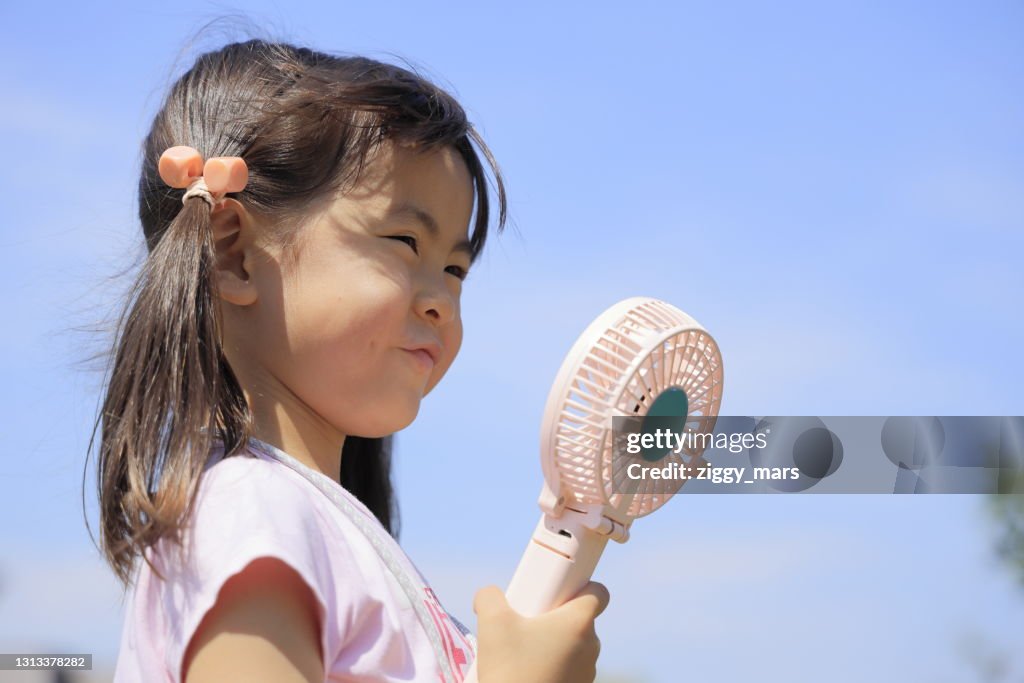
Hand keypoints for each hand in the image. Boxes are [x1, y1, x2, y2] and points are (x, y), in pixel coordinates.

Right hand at [472, 581, 609, 682]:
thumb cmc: (510, 670)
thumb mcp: (491, 622)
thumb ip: (490, 596)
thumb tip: (489, 596)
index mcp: (579, 622)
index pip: (599, 593)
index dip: (581, 586)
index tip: (557, 592)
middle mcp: (591, 646)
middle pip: (581, 619)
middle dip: (557, 616)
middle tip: (529, 621)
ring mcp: (588, 672)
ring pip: (575, 645)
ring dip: (555, 643)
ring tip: (525, 650)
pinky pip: (570, 668)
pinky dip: (554, 665)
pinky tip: (529, 670)